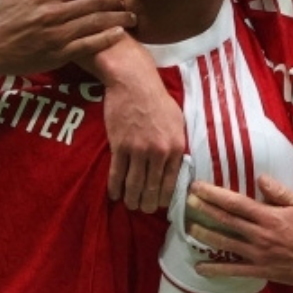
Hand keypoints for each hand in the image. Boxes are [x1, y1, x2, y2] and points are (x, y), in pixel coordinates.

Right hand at [0, 0, 134, 76]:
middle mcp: (54, 13)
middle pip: (94, 4)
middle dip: (114, 3)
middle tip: (126, 4)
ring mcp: (58, 35)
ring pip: (96, 24)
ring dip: (117, 19)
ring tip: (131, 18)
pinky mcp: (59, 54)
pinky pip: (89, 45)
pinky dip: (106, 38)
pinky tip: (119, 33)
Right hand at [95, 41, 184, 212]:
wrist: (134, 82)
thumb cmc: (157, 99)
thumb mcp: (178, 121)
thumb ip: (178, 144)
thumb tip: (177, 166)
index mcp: (176, 147)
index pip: (171, 184)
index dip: (164, 199)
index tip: (159, 205)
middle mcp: (159, 152)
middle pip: (152, 189)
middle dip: (147, 204)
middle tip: (142, 210)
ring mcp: (138, 150)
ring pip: (134, 185)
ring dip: (131, 199)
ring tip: (129, 205)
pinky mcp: (120, 146)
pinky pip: (117, 174)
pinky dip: (115, 187)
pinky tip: (114, 195)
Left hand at [186, 174, 292, 285]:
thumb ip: (279, 192)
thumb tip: (260, 178)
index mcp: (269, 216)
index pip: (235, 202)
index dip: (214, 194)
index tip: (198, 186)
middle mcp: (260, 234)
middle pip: (226, 220)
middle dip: (204, 209)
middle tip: (187, 200)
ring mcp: (260, 254)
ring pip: (226, 244)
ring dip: (205, 235)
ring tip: (189, 228)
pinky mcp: (262, 271)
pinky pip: (235, 271)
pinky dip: (216, 269)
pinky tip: (200, 268)